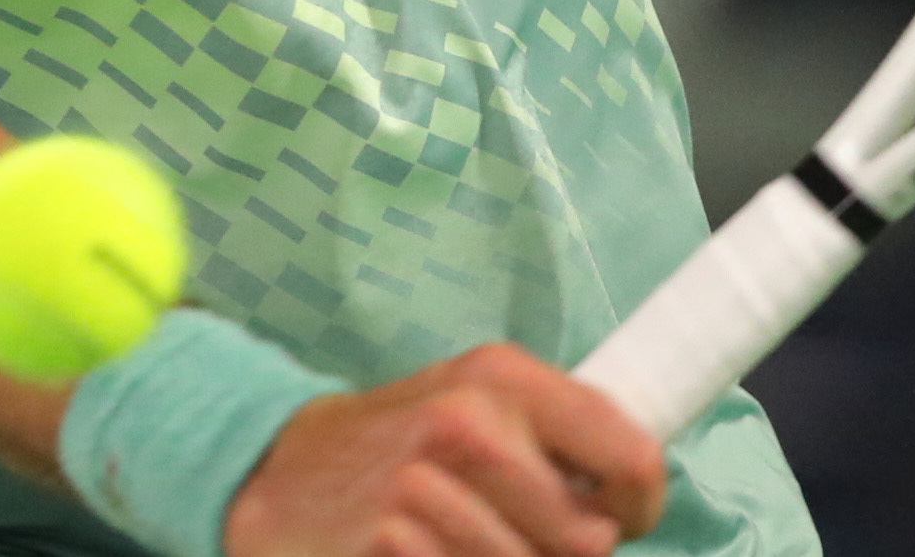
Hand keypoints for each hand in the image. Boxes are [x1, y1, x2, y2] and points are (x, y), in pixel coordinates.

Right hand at [225, 344, 665, 556]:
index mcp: (501, 376)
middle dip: (562, 553)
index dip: (640, 503)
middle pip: (588, 542)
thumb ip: (551, 431)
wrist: (274, 470)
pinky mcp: (390, 546)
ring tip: (457, 545)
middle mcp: (467, 423)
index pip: (631, 454)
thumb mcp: (472, 401)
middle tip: (514, 534)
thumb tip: (636, 485)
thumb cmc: (397, 444)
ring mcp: (424, 489)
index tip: (621, 515)